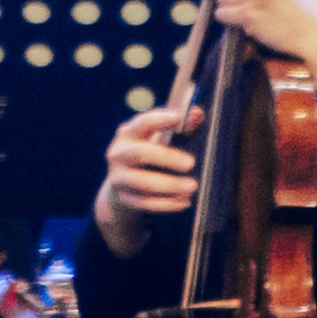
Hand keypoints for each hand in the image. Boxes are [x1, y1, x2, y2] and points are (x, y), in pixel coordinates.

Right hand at [94, 100, 201, 254]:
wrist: (122, 183)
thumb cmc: (148, 153)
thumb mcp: (158, 137)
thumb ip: (179, 125)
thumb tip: (197, 113)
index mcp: (128, 133)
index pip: (142, 123)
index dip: (159, 119)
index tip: (178, 118)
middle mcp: (119, 153)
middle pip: (139, 153)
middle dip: (166, 158)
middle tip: (191, 163)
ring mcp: (119, 177)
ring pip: (141, 182)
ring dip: (169, 185)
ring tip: (192, 186)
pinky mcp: (124, 198)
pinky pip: (145, 203)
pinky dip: (167, 204)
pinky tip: (185, 201)